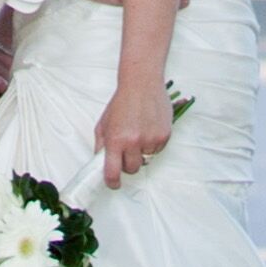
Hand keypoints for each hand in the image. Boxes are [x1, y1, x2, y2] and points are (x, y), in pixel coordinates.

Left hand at [96, 72, 173, 190]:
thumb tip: (101, 162)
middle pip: (132, 169)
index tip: (113, 183)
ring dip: (141, 152)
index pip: (113, 172)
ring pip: (146, 160)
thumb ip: (101, 144)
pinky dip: (152, 145)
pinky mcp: (164, 136)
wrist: (142, 83)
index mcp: (116, 139)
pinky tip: (148, 128)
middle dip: (128, 164)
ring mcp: (150, 139)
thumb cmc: (122, 101)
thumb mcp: (104, 123)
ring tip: (139, 133)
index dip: (112, 182)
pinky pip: (157, 150)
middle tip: (126, 151)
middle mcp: (134, 142)